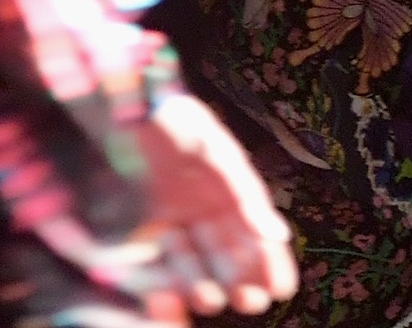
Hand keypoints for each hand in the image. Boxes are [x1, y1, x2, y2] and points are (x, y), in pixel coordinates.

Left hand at [136, 92, 296, 315]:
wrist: (130, 108)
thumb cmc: (182, 126)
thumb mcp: (221, 157)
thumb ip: (247, 197)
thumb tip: (277, 234)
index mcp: (233, 197)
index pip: (259, 237)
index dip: (272, 263)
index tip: (281, 289)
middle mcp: (208, 211)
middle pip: (229, 254)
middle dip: (241, 281)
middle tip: (248, 302)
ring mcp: (178, 217)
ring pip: (197, 259)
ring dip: (204, 282)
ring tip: (209, 300)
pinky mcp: (147, 219)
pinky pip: (163, 252)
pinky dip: (170, 272)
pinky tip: (175, 290)